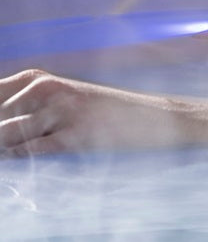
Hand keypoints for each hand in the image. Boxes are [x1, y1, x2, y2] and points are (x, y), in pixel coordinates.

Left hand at [1, 68, 207, 155]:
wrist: (158, 118)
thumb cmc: (108, 112)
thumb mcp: (64, 100)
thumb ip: (26, 109)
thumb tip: (1, 127)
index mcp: (40, 79)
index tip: (1, 131)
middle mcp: (48, 90)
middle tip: (5, 145)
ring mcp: (63, 111)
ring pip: (6, 134)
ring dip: (3, 148)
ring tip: (9, 154)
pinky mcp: (77, 135)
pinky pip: (31, 151)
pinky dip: (18, 159)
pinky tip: (19, 162)